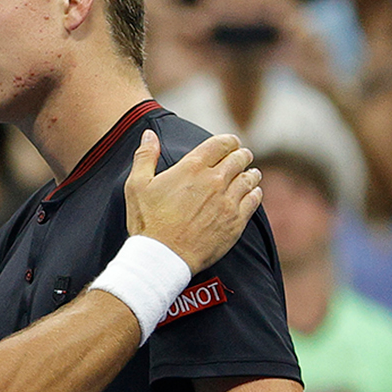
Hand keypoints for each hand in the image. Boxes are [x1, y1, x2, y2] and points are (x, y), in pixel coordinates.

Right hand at [125, 131, 260, 273]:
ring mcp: (228, 201)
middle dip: (241, 155)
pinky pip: (254, 199)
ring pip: (250, 177)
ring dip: (250, 173)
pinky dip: (254, 193)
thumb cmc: (147, 222)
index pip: (222, 143)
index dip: (229, 141)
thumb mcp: (137, 186)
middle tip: (241, 157)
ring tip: (249, 174)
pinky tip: (251, 193)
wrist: (162, 258)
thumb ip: (145, 156)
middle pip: (240, 158)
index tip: (230, 143)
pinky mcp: (236, 221)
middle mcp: (214, 180)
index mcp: (191, 167)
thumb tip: (149, 134)